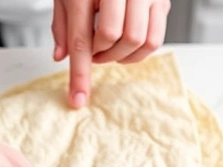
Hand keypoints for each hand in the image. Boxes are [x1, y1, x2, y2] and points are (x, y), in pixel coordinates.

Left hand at [51, 0, 171, 107]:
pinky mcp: (161, 0)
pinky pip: (156, 37)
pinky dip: (141, 50)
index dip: (79, 75)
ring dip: (123, 55)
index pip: (80, 39)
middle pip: (113, 39)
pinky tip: (129, 43)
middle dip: (103, 55)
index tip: (78, 100)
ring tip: (112, 49)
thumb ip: (62, 22)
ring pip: (139, 41)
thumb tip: (61, 56)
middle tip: (96, 54)